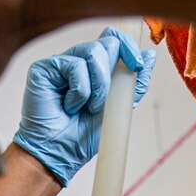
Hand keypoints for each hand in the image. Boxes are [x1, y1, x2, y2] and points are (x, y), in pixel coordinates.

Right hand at [13, 28, 155, 185]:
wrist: (60, 155)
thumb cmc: (82, 137)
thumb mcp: (118, 108)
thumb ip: (133, 83)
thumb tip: (151, 56)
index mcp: (94, 68)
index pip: (114, 40)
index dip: (128, 46)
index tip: (137, 65)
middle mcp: (77, 61)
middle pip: (107, 42)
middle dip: (112, 76)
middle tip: (102, 104)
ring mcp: (60, 63)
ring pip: (93, 51)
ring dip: (98, 86)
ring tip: (86, 108)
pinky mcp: (44, 68)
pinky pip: (75, 65)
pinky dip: (80, 91)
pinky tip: (68, 107)